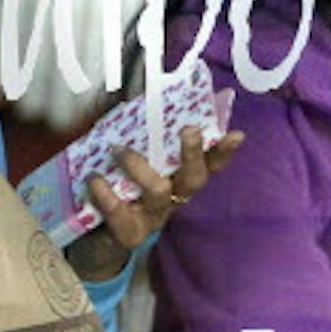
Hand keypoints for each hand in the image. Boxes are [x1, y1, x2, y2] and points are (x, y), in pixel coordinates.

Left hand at [65, 128, 244, 280]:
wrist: (96, 238)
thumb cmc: (120, 187)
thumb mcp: (134, 161)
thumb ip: (143, 135)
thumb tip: (144, 93)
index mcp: (179, 178)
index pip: (210, 164)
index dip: (223, 151)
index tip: (236, 134)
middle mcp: (174, 198)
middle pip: (194, 178)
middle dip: (193, 153)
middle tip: (188, 129)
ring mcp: (154, 218)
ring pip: (160, 192)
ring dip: (139, 167)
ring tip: (118, 148)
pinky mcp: (131, 234)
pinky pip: (121, 212)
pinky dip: (106, 193)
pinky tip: (94, 179)